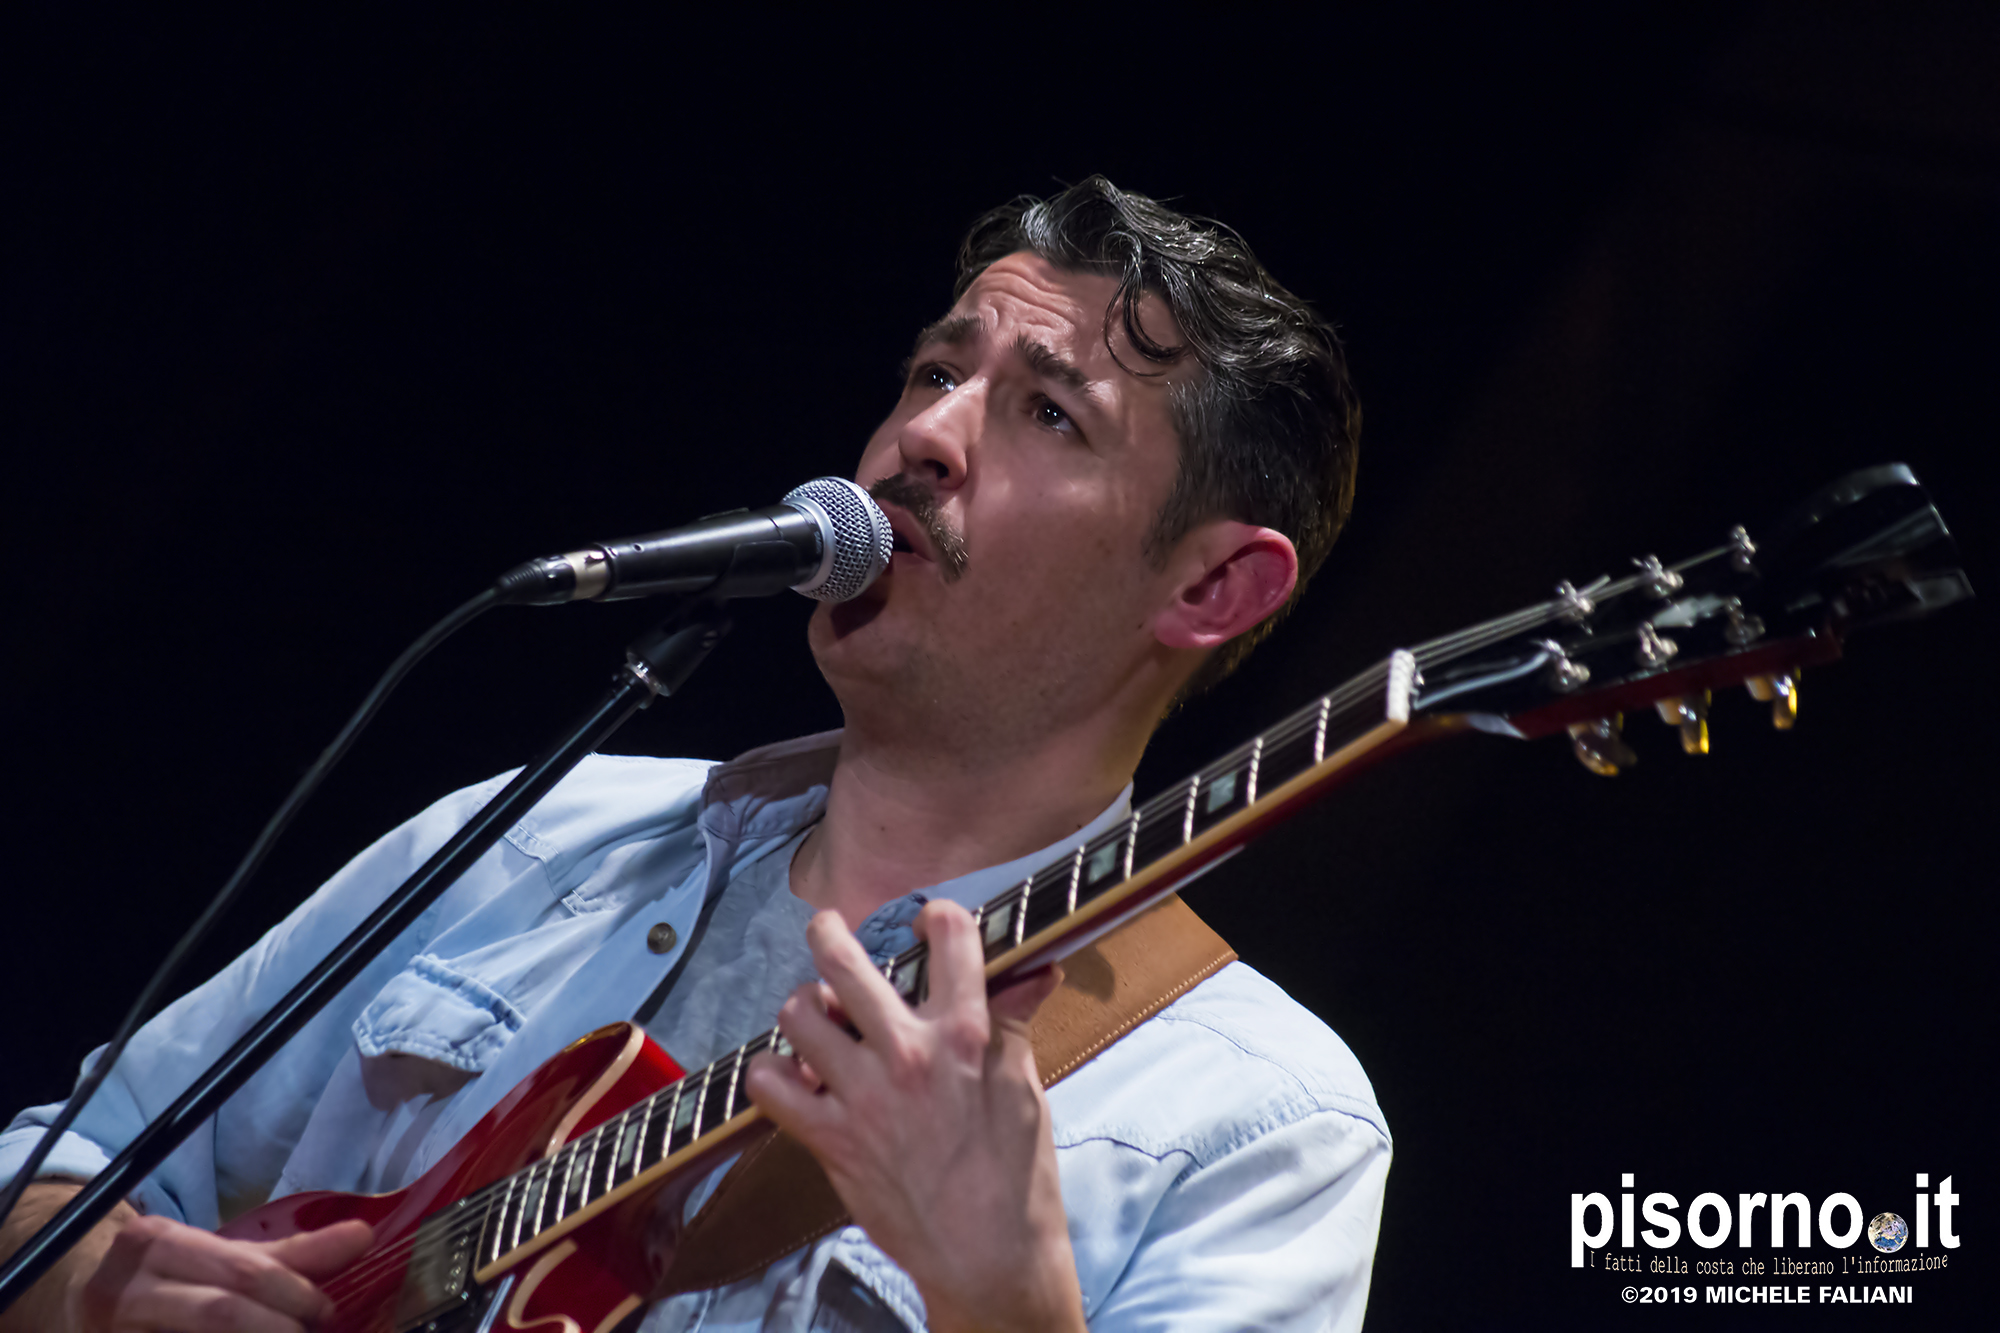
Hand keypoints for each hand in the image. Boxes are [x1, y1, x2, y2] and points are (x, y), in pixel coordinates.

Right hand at [72, 1213, 371, 1332]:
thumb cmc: (167, 1279)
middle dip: (281, 1327)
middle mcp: (125, 1286)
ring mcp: (113, 1329)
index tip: (329, 1313)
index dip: (295, 1294)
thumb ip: (289, 1255)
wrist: (76, 1302)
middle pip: (220, 1312)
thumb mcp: (220, 1258)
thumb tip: (363, 1235)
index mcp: (157, 1241)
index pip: (241, 1271)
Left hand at [744, 900, 1085, 1332]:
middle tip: (827, 927)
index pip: (951, 940)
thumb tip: (1032, 974)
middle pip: (844, 964)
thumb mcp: (1024, 1091)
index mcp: (965, 1036)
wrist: (987, 1257)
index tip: (930, 919)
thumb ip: (1011, 1027)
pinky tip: (790, 1075)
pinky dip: (771, 1073)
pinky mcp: (831, 1139)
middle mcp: (907, 1055)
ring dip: (802, 1009)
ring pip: (798, 1016)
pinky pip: (771, 1087)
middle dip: (829, 933)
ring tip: (814, 1017)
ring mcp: (862, 1096)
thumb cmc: (1015, 1177)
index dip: (938, 917)